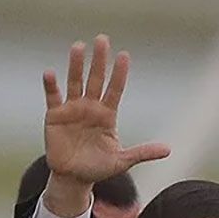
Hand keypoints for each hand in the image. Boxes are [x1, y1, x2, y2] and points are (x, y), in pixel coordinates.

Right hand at [41, 35, 169, 216]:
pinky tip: (50, 73)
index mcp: (107, 114)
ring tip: (78, 47)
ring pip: (75, 82)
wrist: (72, 178)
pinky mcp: (55, 115)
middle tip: (102, 39)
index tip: (124, 56)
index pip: (115, 89)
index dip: (119, 74)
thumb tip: (168, 150)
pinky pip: (53, 97)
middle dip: (99, 60)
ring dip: (76, 65)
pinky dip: (51, 85)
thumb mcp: (122, 161)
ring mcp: (72, 109)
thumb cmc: (98, 168)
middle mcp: (90, 107)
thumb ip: (142, 152)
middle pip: (96, 79)